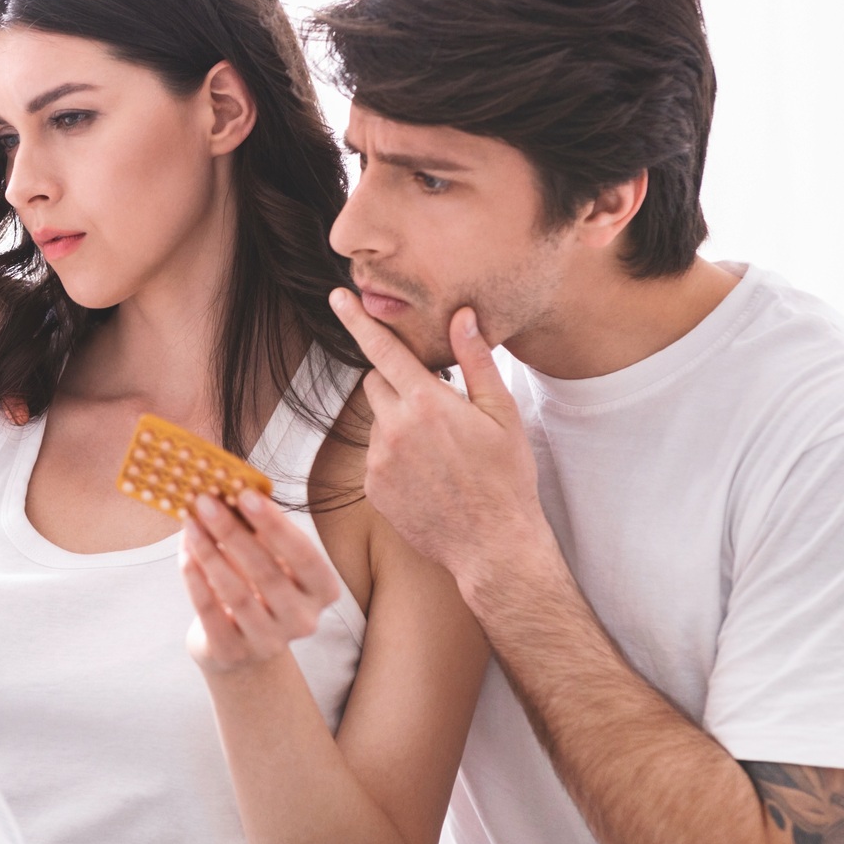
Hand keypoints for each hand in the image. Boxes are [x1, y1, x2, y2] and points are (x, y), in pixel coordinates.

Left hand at [180, 491, 341, 673]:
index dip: (275, 525)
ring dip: (209, 553)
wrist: (241, 646)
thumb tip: (230, 487)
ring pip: (237, 593)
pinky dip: (195, 582)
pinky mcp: (234, 654)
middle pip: (267, 572)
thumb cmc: (259, 588)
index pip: (305, 556)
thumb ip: (259, 530)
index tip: (244, 494)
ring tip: (190, 524)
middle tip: (205, 502)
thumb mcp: (270, 559)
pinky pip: (210, 614)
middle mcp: (304, 620)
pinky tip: (185, 555)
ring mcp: (270, 642)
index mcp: (323, 591)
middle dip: (233, 533)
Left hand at [329, 290, 544, 586]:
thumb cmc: (506, 480)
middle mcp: (394, 428)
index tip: (337, 297)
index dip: (358, 320)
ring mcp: (378, 460)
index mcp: (427, 403)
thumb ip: (477, 361)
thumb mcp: (502, 415)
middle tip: (436, 405)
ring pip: (378, 420)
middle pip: (376, 382)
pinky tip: (428, 475)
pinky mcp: (372, 487)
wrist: (492, 546)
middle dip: (398, 383)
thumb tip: (462, 316)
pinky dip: (395, 456)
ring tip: (440, 452)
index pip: (383, 350)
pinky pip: (375, 455)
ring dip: (399, 422)